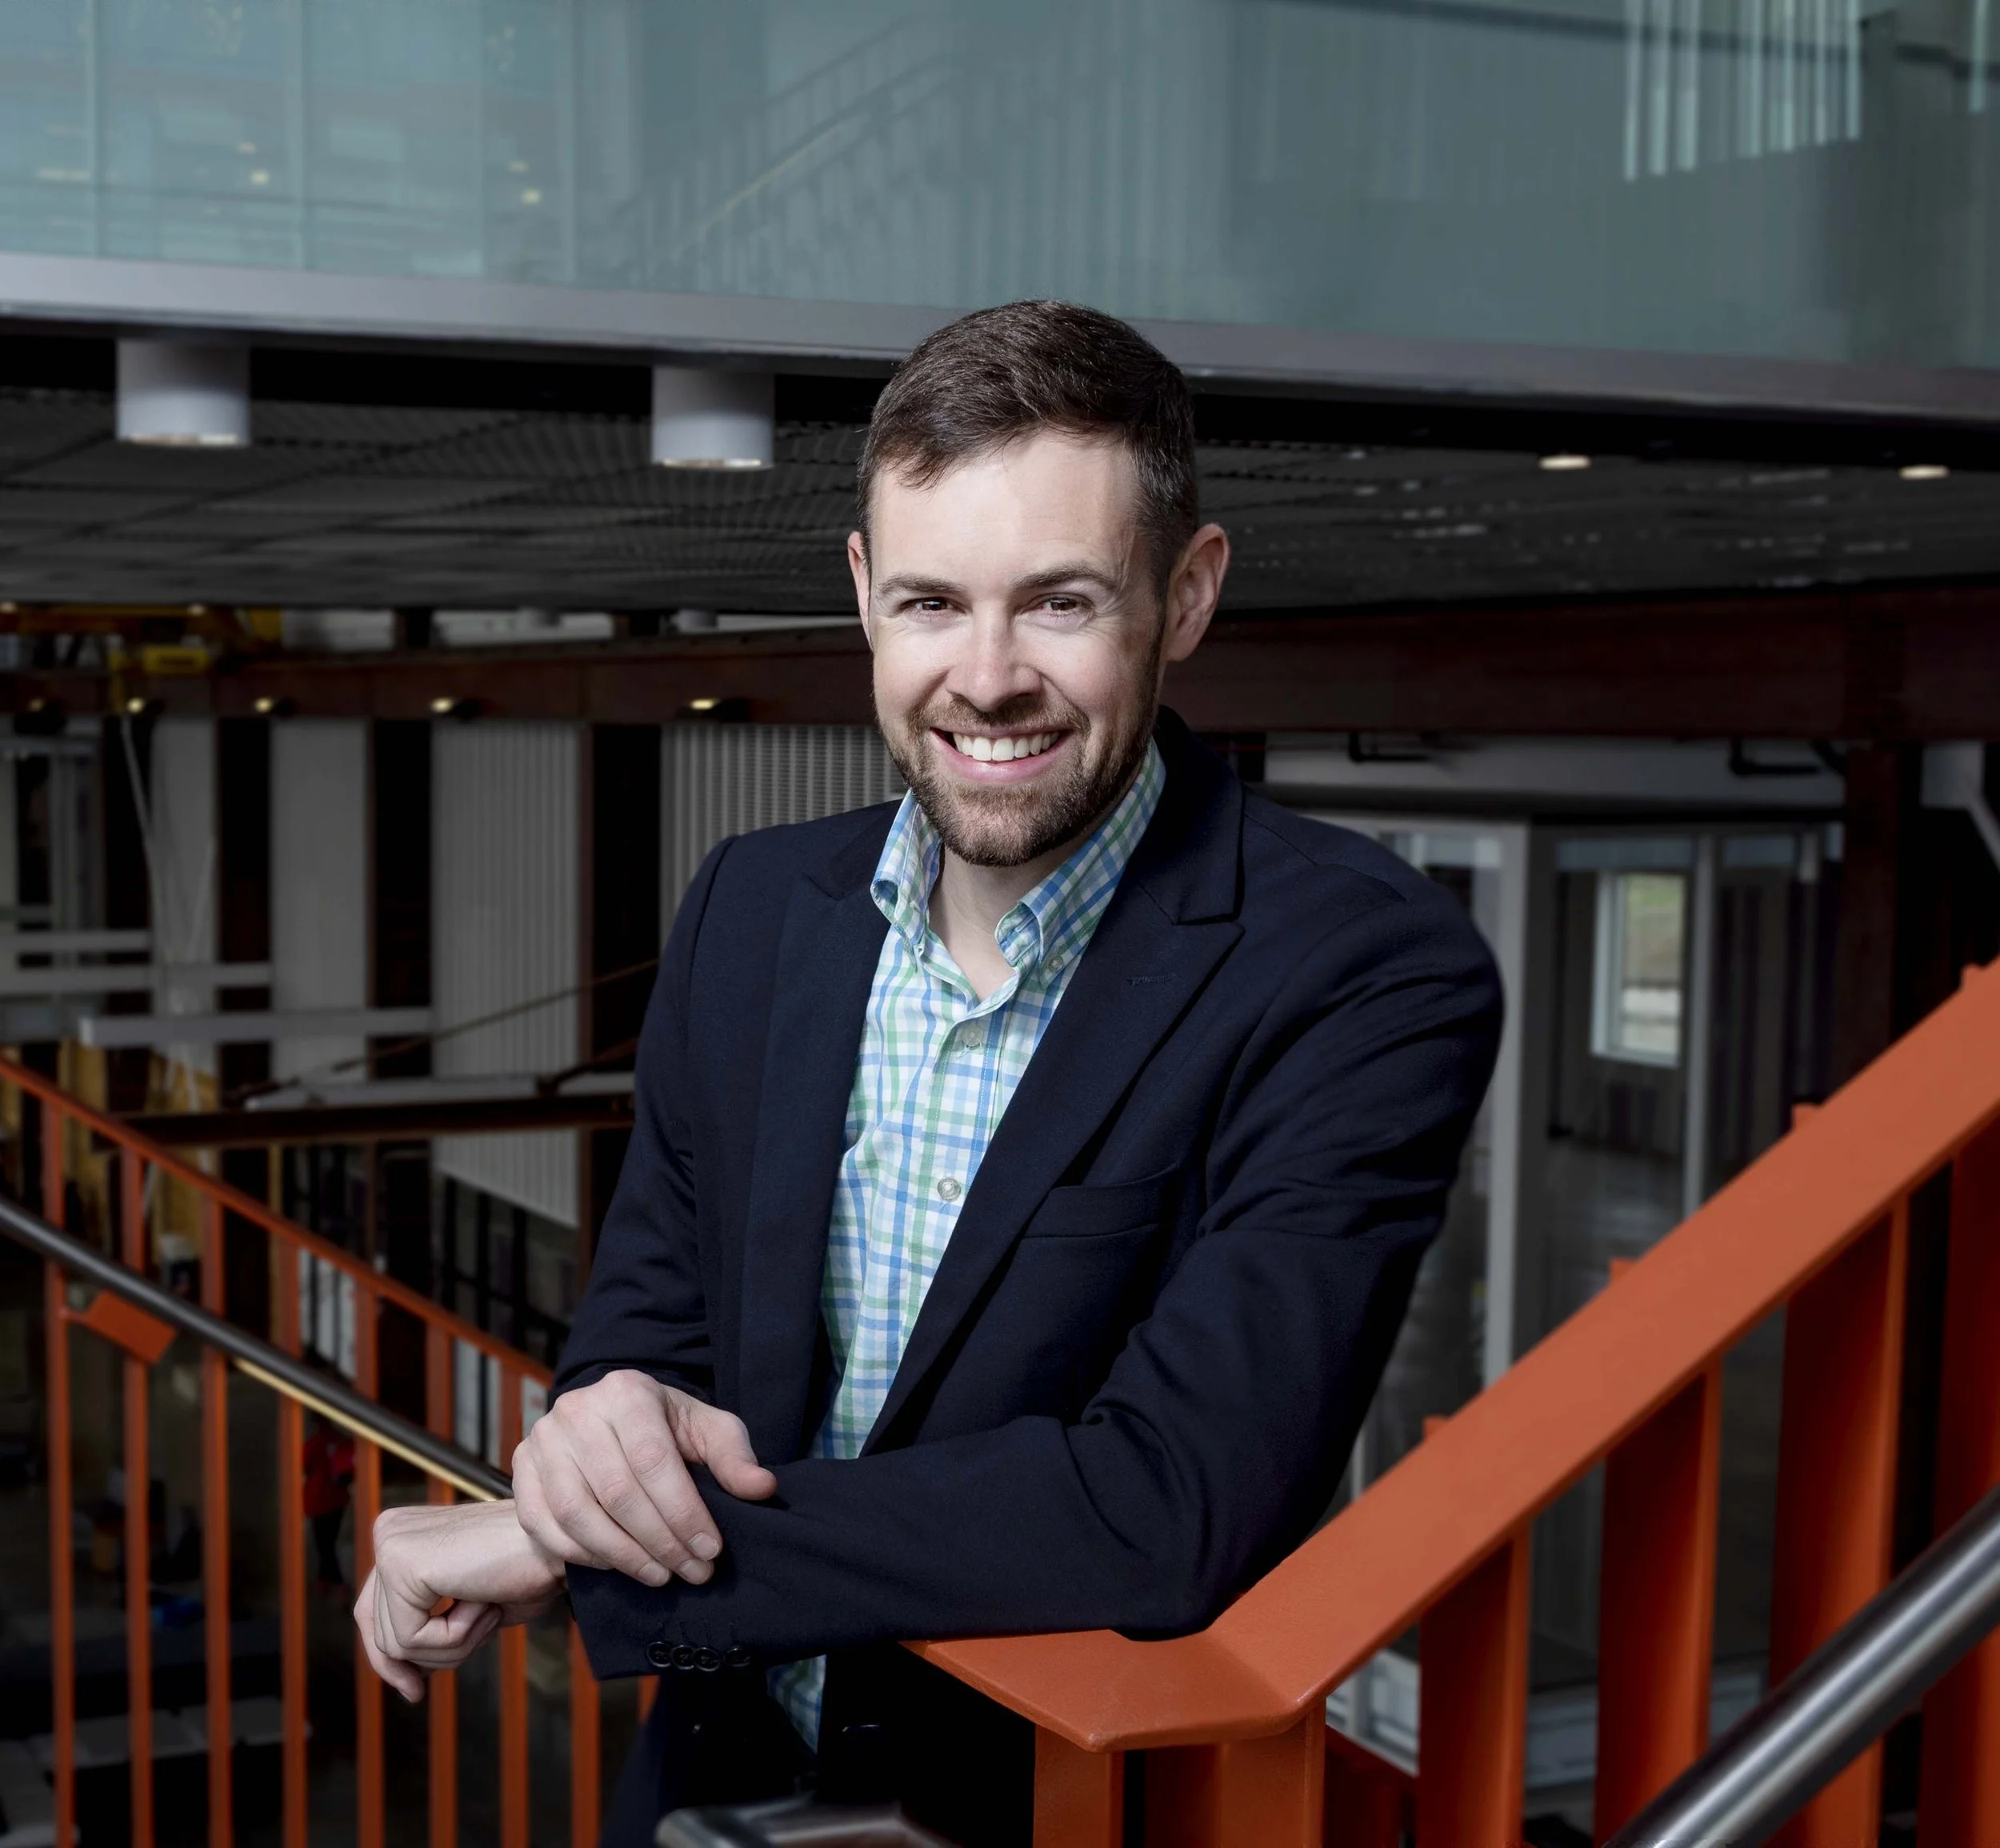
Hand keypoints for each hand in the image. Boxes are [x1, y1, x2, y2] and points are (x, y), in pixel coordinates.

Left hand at [355, 1498, 563, 1701]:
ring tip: (488, 1607)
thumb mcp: (467, 1604)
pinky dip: (454, 1636)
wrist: (559, 1545)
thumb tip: (402, 1674)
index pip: (372, 1611)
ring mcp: (392, 1545)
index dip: (390, 1659)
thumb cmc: (526, 1569)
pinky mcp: (402, 1564)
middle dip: (421, 1658)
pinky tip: (483, 1601)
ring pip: (395, 1643)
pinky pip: (410, 1639)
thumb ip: (429, 1623)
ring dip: (451, 1644)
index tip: (414, 1691)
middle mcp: (388, 1532)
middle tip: (441, 1671)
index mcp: (402, 1535)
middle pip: (378, 1631)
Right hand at [512, 1369, 776, 1587]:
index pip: (654, 1461)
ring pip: (578, 1514)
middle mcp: (576, 1410)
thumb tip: (761, 1488)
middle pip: (618, 1493)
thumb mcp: (707, 1429)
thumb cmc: (667, 1428)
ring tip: (660, 1575)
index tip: (711, 1550)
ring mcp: (541, 1440)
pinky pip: (545, 1526)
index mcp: (626, 1391)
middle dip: (660, 1542)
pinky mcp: (519, 1471)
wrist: (610, 1420)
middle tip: (692, 1572)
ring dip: (623, 1556)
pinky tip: (618, 1566)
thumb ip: (733, 1457)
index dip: (684, 1512)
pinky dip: (582, 1555)